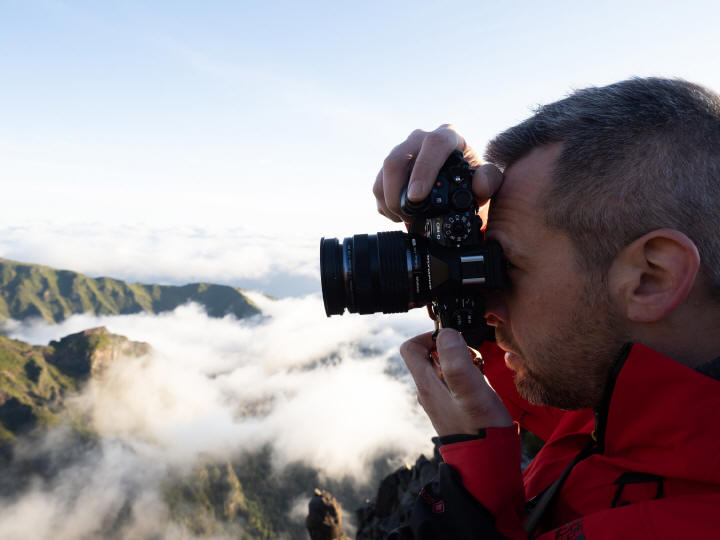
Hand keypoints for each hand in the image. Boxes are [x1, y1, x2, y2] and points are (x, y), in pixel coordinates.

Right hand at [373, 124, 502, 221]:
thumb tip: (480, 185)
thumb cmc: (471, 179)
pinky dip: (384, 204)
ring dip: (390, 200)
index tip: (417, 197)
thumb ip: (489, 181)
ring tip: (404, 218)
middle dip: (397, 191)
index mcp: (448, 137)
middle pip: (398, 158)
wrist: (457, 181)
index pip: (434, 145)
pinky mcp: (390, 168)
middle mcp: (421, 139)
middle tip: (407, 215)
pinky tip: (398, 215)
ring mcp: (403, 151)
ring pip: (384, 173)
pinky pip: (378, 184)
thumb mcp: (485, 181)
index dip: (423, 170)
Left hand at [401, 329, 511, 435]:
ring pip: (442, 370)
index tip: (452, 339)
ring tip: (479, 372)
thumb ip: (457, 362)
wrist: (486, 465)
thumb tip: (445, 334)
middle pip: (428, 357)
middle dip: (450, 349)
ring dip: (460, 364)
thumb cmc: (482, 430)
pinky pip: (452, 384)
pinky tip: (481, 387)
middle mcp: (428, 392)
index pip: (410, 348)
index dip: (428, 336)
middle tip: (472, 357)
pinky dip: (466, 378)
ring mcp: (438, 402)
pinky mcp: (451, 410)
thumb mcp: (472, 392)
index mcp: (427, 384)